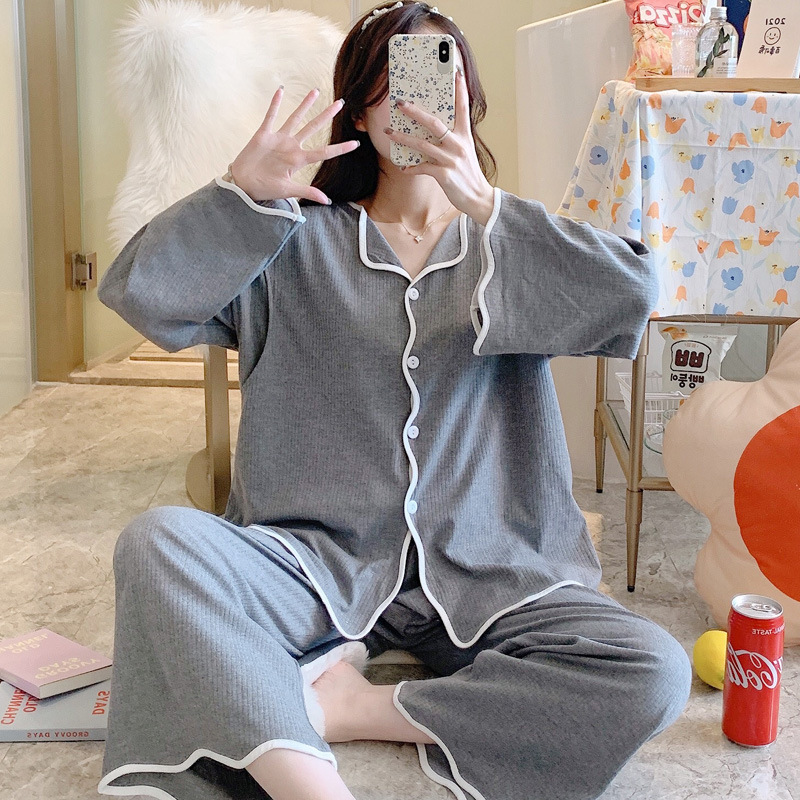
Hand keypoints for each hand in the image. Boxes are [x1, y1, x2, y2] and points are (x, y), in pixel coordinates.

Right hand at [230, 87, 359, 204]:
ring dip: (305, 105)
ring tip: (316, 91)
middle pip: (313, 127)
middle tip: (341, 103)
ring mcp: (278, 139)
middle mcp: (291, 147)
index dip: (340, 148)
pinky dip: (275, 104)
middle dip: (327, 115)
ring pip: (295, 118)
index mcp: (299, 160)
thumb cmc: (265, 189)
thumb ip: (307, 192)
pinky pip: (270, 116)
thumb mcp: (288, 190)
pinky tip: (281, 91)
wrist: (243, 185)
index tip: (356, 144)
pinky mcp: (263, 134)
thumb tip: (327, 201)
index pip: (324, 152)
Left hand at [385, 70, 494, 224]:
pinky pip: (422, 168)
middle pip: (434, 123)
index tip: (456, 71)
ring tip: (388, 132)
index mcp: (465, 136)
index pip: (463, 108)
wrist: (477, 198)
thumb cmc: (468, 174)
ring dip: (403, 138)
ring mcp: (451, 160)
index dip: (459, 89)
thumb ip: (452, 139)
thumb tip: (434, 130)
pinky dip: (411, 168)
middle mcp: (458, 145)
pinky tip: (403, 167)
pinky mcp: (444, 175)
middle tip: (400, 103)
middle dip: (415, 112)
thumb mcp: (465, 152)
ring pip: (422, 145)